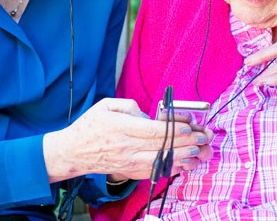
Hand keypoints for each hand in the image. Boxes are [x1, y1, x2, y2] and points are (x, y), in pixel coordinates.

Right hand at [43, 98, 212, 182]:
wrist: (73, 152)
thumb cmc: (90, 126)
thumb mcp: (107, 105)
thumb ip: (130, 106)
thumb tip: (149, 115)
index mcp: (122, 128)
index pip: (153, 130)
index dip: (174, 129)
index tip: (189, 126)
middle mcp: (127, 147)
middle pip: (161, 146)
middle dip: (186, 142)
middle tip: (202, 137)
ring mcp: (128, 162)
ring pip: (161, 161)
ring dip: (182, 157)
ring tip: (199, 151)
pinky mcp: (129, 171)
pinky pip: (154, 171)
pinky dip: (171, 168)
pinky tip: (185, 164)